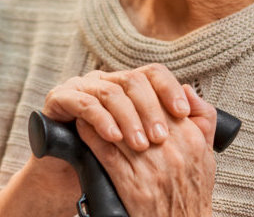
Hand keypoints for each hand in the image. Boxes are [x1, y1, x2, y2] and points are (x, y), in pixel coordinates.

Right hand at [40, 65, 196, 151]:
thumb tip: (193, 97)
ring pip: (110, 91)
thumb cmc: (115, 164)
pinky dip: (101, 119)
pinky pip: (84, 103)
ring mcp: (81, 87)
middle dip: (150, 109)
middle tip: (160, 138)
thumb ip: (179, 125)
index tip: (183, 112)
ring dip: (128, 118)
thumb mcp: (152, 148)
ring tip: (139, 145)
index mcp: (128, 87)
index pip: (154, 73)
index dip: (170, 89)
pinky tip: (113, 136)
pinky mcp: (60, 98)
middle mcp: (105, 81)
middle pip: (133, 80)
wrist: (72, 180)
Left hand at [80, 84, 217, 216]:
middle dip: (119, 100)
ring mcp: (151, 168)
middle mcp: (172, 152)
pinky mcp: (132, 184)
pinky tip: (83, 129)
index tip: (125, 88)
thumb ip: (204, 120)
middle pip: (138, 111)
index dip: (140, 93)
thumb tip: (187, 90)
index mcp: (191, 140)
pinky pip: (106, 152)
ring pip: (119, 128)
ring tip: (88, 106)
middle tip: (102, 92)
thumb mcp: (207, 155)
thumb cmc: (193, 194)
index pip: (162, 102)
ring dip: (100, 115)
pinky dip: (92, 137)